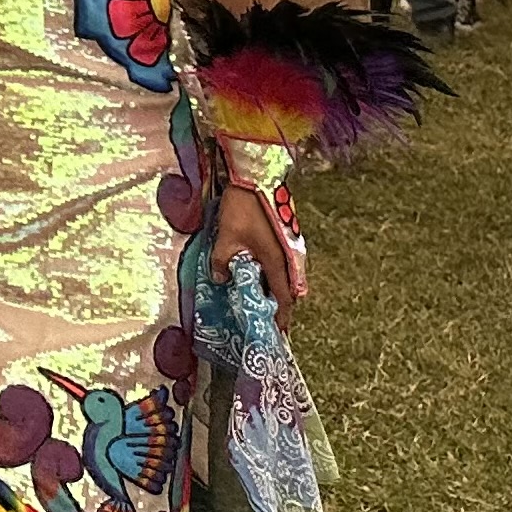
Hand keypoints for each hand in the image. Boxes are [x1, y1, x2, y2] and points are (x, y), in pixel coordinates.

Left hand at [212, 185, 303, 323]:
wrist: (257, 179)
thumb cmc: (243, 209)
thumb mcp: (226, 237)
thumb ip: (222, 262)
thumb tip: (219, 280)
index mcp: (278, 263)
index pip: (283, 298)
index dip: (281, 317)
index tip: (277, 333)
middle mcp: (291, 259)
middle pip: (288, 290)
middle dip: (279, 306)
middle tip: (267, 321)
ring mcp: (292, 248)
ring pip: (287, 277)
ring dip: (276, 290)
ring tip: (262, 301)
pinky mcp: (287, 239)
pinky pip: (284, 265)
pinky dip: (275, 275)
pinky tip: (260, 275)